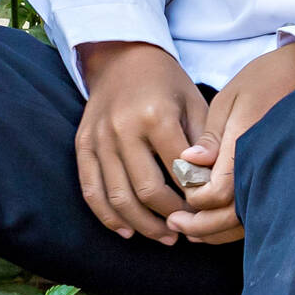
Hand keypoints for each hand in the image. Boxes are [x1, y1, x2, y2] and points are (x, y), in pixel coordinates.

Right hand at [73, 42, 207, 243]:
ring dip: (143, 226)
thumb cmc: (167, 84)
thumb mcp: (194, 104)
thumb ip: (204, 145)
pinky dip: (109, 217)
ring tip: (165, 236)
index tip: (208, 209)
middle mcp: (122, 128)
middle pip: (147, 191)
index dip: (196, 197)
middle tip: (189, 229)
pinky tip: (128, 232)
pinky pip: (91, 190)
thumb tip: (211, 187)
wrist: (123, 57)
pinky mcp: (83, 145)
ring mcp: (98, 138)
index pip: (178, 172)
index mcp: (154, 116)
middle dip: (171, 217)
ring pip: (118, 198)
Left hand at [163, 41, 294, 243]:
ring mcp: (281, 178)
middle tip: (175, 223)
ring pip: (247, 222)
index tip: (180, 191)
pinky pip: (260, 214)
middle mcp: (268, 167)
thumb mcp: (230, 99)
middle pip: (232, 216)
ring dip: (216, 231)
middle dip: (200, 225)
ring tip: (190, 230)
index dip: (195, 198)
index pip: (218, 191)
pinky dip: (235, 225)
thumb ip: (211, 136)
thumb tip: (187, 162)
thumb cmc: (266, 80)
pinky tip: (216, 223)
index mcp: (250, 144)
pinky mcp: (285, 181)